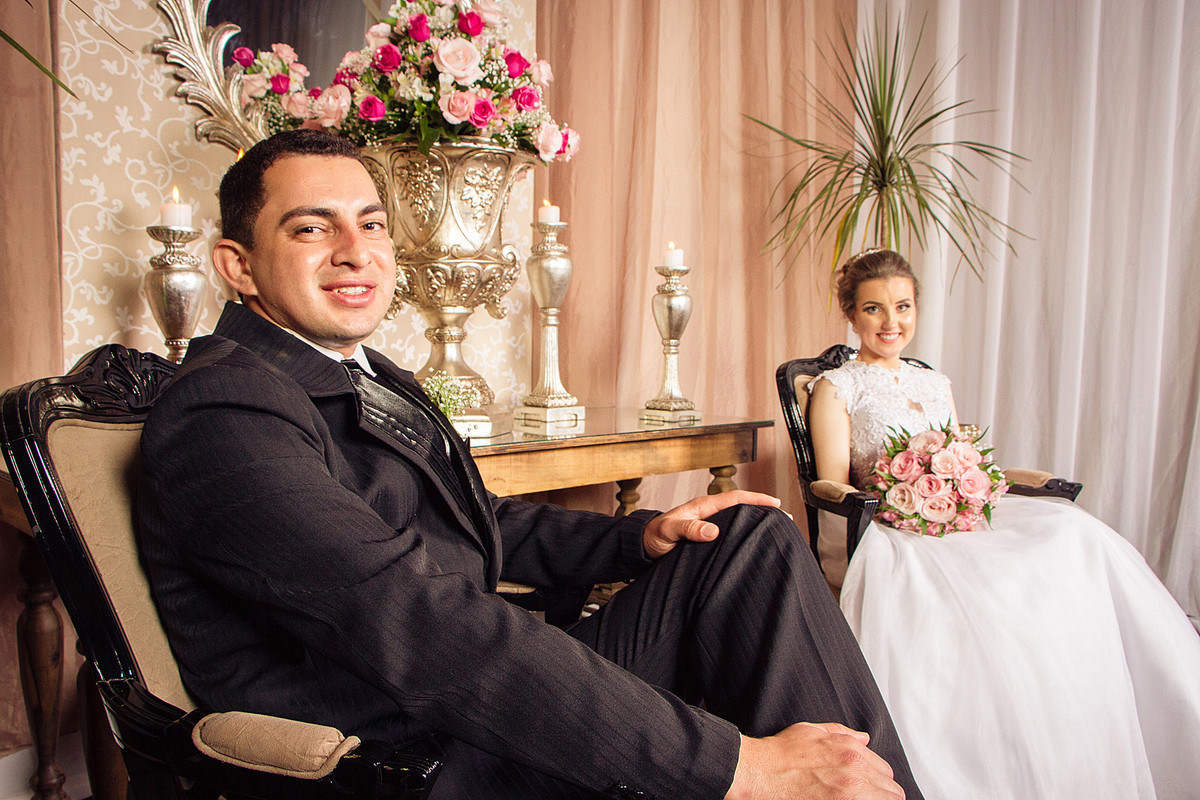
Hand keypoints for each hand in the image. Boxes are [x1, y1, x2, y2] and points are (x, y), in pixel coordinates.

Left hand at [642, 490, 780, 558]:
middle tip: (785, 518)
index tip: (775, 504)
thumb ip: (689, 529)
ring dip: (754, 523)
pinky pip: (730, 534)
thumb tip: (713, 531)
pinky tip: (752, 543)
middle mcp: (708, 514)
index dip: (756, 499)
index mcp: (703, 507)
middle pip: (741, 508)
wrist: (642, 546)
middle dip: (763, 510)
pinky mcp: (706, 538)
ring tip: (775, 529)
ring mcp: (708, 525)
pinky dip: (743, 535)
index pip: (735, 498)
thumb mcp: (669, 532)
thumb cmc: (654, 537)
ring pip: (737, 521)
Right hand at [726, 723, 905, 799]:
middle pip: (891, 791)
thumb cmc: (782, 752)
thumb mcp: (812, 731)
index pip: (886, 770)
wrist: (760, 772)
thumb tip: (864, 739)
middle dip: (882, 794)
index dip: (879, 778)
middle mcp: (854, 773)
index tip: (871, 784)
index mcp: (851, 751)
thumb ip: (843, 734)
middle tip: (867, 795)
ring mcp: (847, 795)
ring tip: (861, 798)